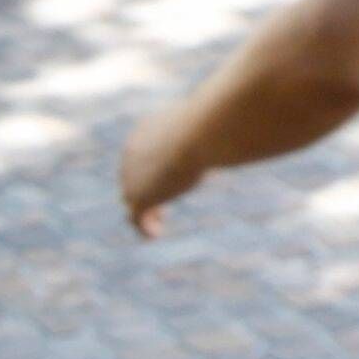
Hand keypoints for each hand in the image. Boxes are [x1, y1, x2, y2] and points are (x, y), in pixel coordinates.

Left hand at [117, 107, 209, 236]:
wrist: (198, 134)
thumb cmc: (212, 125)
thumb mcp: (213, 126)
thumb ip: (213, 133)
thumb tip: (227, 136)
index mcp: (146, 131)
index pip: (139, 153)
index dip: (150, 169)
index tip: (167, 180)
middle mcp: (132, 152)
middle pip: (132, 176)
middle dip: (146, 189)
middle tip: (161, 204)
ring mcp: (131, 176)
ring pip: (131, 197)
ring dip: (144, 209)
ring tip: (159, 219)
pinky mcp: (138, 197)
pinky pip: (135, 219)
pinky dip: (144, 228)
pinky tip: (157, 234)